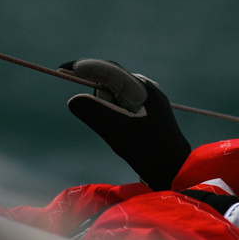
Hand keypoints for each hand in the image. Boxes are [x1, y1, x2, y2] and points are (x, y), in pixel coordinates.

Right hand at [61, 58, 190, 187]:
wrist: (176, 172)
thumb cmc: (150, 154)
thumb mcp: (118, 134)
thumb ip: (95, 114)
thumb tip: (73, 99)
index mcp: (144, 90)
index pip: (109, 70)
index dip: (84, 67)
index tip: (62, 68)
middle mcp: (147, 89)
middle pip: (110, 80)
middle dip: (96, 94)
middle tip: (99, 119)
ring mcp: (148, 100)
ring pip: (113, 93)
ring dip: (105, 107)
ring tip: (120, 133)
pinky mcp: (146, 111)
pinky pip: (120, 104)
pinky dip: (111, 112)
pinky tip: (122, 132)